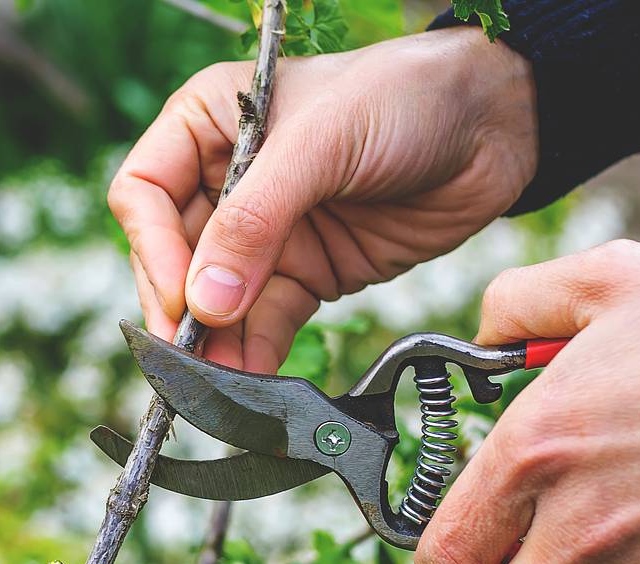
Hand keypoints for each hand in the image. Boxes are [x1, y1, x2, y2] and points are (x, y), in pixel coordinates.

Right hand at [108, 28, 535, 370]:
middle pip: (173, 258)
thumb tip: (205, 304)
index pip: (145, 193)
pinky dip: (256, 356)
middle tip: (190, 362)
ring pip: (218, 302)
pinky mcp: (309, 272)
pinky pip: (267, 323)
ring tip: (220, 390)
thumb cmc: (404, 96)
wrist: (494, 124)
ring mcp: (268, 233)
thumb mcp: (323, 143)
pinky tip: (254, 384)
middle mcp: (228, 180)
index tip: (183, 297)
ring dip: (215, 348)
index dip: (154, 249)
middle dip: (180, 312)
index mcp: (208, 123)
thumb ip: (258, 221)